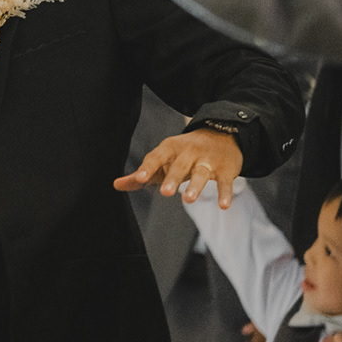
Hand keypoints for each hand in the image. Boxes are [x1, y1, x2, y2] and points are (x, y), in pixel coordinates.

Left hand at [115, 128, 242, 206]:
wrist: (221, 136)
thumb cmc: (184, 154)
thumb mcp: (163, 160)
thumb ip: (142, 175)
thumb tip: (116, 185)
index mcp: (170, 148)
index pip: (156, 157)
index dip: (148, 168)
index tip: (140, 179)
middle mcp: (189, 152)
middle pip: (180, 165)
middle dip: (172, 178)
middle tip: (165, 193)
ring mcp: (208, 160)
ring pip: (202, 172)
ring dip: (196, 185)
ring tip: (188, 199)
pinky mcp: (226, 169)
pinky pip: (225, 182)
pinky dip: (225, 193)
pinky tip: (224, 206)